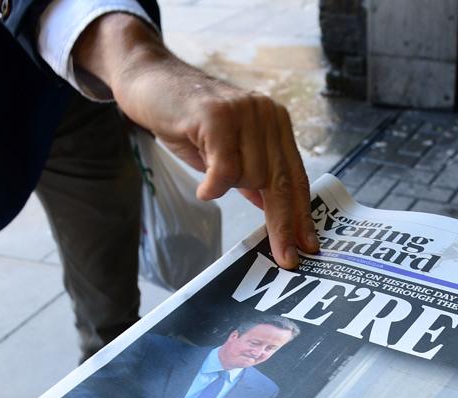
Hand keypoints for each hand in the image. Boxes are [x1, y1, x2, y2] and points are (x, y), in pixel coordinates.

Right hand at [73, 14, 318, 269]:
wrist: (149, 79)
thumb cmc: (185, 118)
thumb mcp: (225, 151)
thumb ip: (250, 175)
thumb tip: (272, 209)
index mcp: (275, 123)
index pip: (295, 175)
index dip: (301, 214)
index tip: (308, 247)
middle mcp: (266, 114)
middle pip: (282, 181)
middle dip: (283, 223)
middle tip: (285, 257)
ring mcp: (244, 112)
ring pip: (250, 176)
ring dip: (227, 185)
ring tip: (208, 172)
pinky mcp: (218, 115)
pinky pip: (225, 168)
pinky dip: (214, 185)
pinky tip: (204, 190)